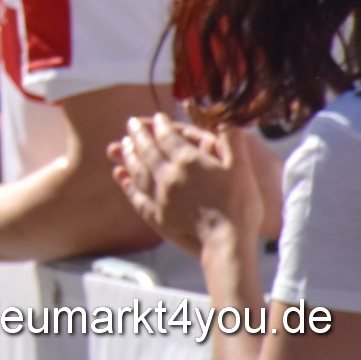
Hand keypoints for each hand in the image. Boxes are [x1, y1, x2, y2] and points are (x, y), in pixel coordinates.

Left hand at [107, 114, 262, 256]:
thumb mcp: (242, 169)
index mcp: (187, 160)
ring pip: (137, 169)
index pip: (167, 135)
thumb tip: (226, 122)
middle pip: (147, 149)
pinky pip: (135, 195)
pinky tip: (121, 176)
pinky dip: (126, 183)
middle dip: (138, 134)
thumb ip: (232, 142)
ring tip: (122, 144)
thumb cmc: (239, 207)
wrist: (226, 244)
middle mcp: (167, 174)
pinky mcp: (154, 215)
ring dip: (129, 154)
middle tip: (131, 124)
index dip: (161, 124)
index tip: (157, 117)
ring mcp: (158, 195)